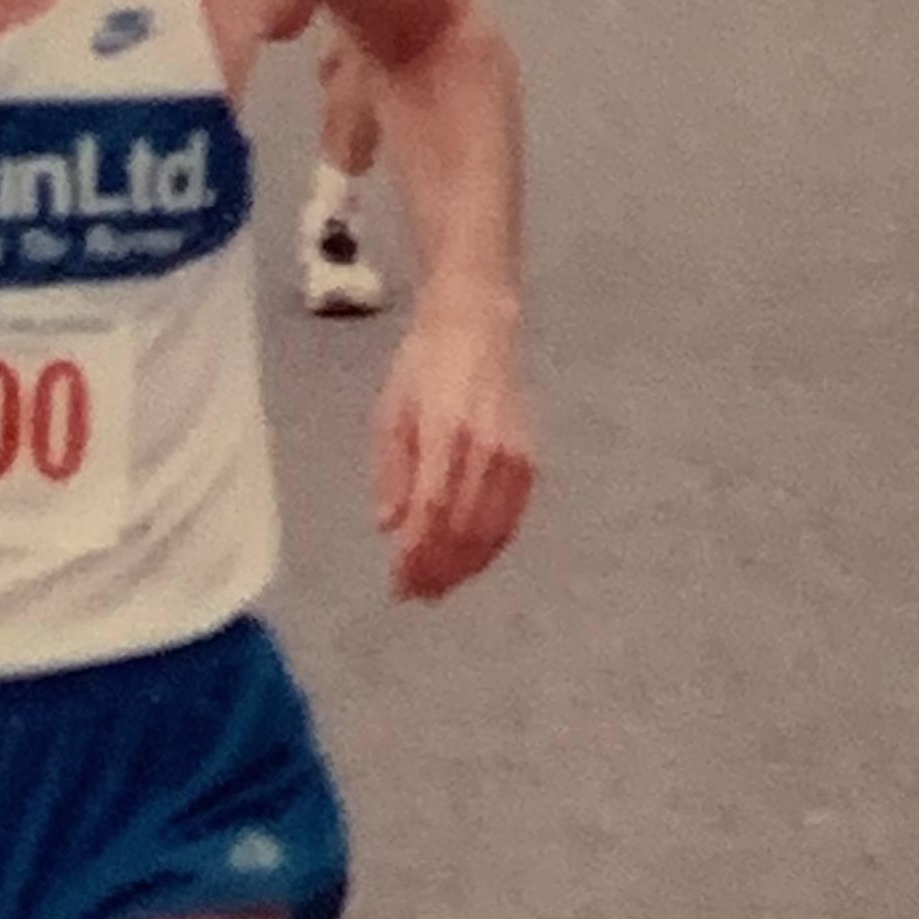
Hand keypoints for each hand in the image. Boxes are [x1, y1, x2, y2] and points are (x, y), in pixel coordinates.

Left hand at [371, 298, 534, 599]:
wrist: (478, 325)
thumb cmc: (425, 365)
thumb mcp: (391, 411)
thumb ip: (392, 471)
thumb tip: (389, 526)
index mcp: (444, 433)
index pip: (431, 511)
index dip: (416, 555)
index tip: (398, 583)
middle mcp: (484, 448)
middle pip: (462, 529)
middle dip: (437, 570)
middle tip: (414, 594)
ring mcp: (512, 455)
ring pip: (491, 531)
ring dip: (464, 567)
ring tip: (438, 588)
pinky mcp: (529, 459)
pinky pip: (513, 518)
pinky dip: (491, 548)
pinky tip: (471, 563)